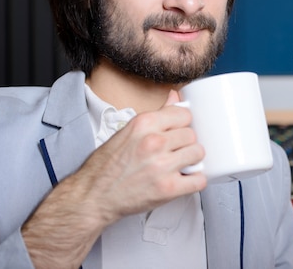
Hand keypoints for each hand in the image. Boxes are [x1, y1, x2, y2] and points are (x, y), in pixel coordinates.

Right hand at [75, 89, 205, 222]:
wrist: (93, 196)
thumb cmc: (107, 165)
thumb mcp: (128, 131)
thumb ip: (156, 115)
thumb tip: (175, 97)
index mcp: (144, 124)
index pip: (184, 114)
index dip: (182, 124)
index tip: (177, 131)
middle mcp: (154, 142)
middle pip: (192, 134)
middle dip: (185, 143)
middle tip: (175, 151)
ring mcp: (162, 166)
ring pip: (198, 153)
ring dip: (192, 160)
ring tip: (180, 164)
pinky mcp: (168, 188)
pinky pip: (199, 179)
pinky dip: (195, 180)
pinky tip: (184, 179)